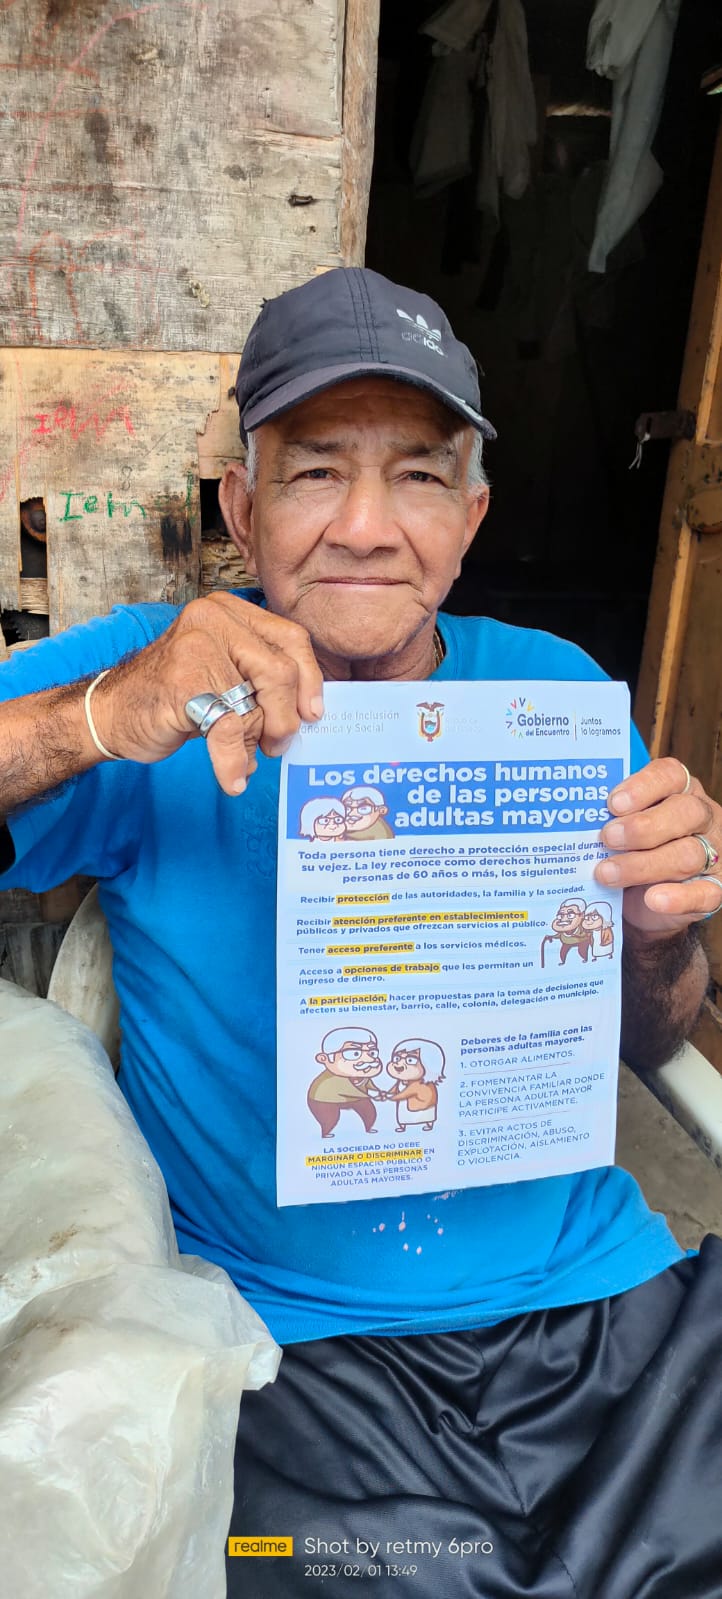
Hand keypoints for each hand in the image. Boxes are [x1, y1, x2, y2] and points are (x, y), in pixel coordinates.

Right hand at [90, 592, 323, 794]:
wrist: (110, 713)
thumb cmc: (172, 695)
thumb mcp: (223, 672)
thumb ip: (261, 678)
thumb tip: (307, 710)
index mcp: (228, 611)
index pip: (291, 638)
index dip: (310, 679)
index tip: (313, 713)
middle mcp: (213, 620)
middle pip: (281, 671)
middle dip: (285, 716)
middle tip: (275, 743)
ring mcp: (196, 649)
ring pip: (256, 702)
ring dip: (256, 740)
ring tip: (245, 758)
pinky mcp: (183, 685)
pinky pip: (228, 729)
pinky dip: (233, 761)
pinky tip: (233, 779)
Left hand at [595, 757, 721, 935]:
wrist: (642, 900)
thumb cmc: (629, 851)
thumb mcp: (619, 827)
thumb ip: (608, 818)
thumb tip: (573, 817)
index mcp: (679, 791)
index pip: (670, 775)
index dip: (644, 786)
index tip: (613, 803)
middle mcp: (702, 818)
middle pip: (685, 812)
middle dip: (642, 826)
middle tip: (607, 837)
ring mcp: (712, 855)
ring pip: (687, 854)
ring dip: (643, 865)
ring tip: (607, 873)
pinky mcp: (713, 890)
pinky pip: (703, 893)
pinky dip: (677, 897)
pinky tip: (652, 898)